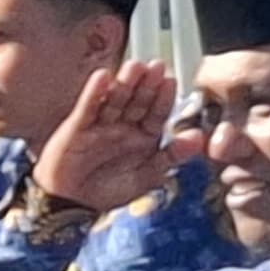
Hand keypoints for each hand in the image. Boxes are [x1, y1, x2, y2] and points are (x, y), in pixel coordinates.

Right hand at [38, 61, 180, 214]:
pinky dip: (93, 93)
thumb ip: (172, 156)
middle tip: (156, 66)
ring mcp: (99, 125)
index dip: (164, 98)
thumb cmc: (108, 191)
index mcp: (142, 136)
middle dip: (146, 84)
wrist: (71, 205)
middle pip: (137, 101)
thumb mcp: (147, 177)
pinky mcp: (77, 128)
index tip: (172, 81)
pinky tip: (102, 77)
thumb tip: (198, 138)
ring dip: (124, 83)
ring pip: (114, 100)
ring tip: (134, 66)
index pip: (156, 113)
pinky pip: (87, 108)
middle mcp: (122, 126)